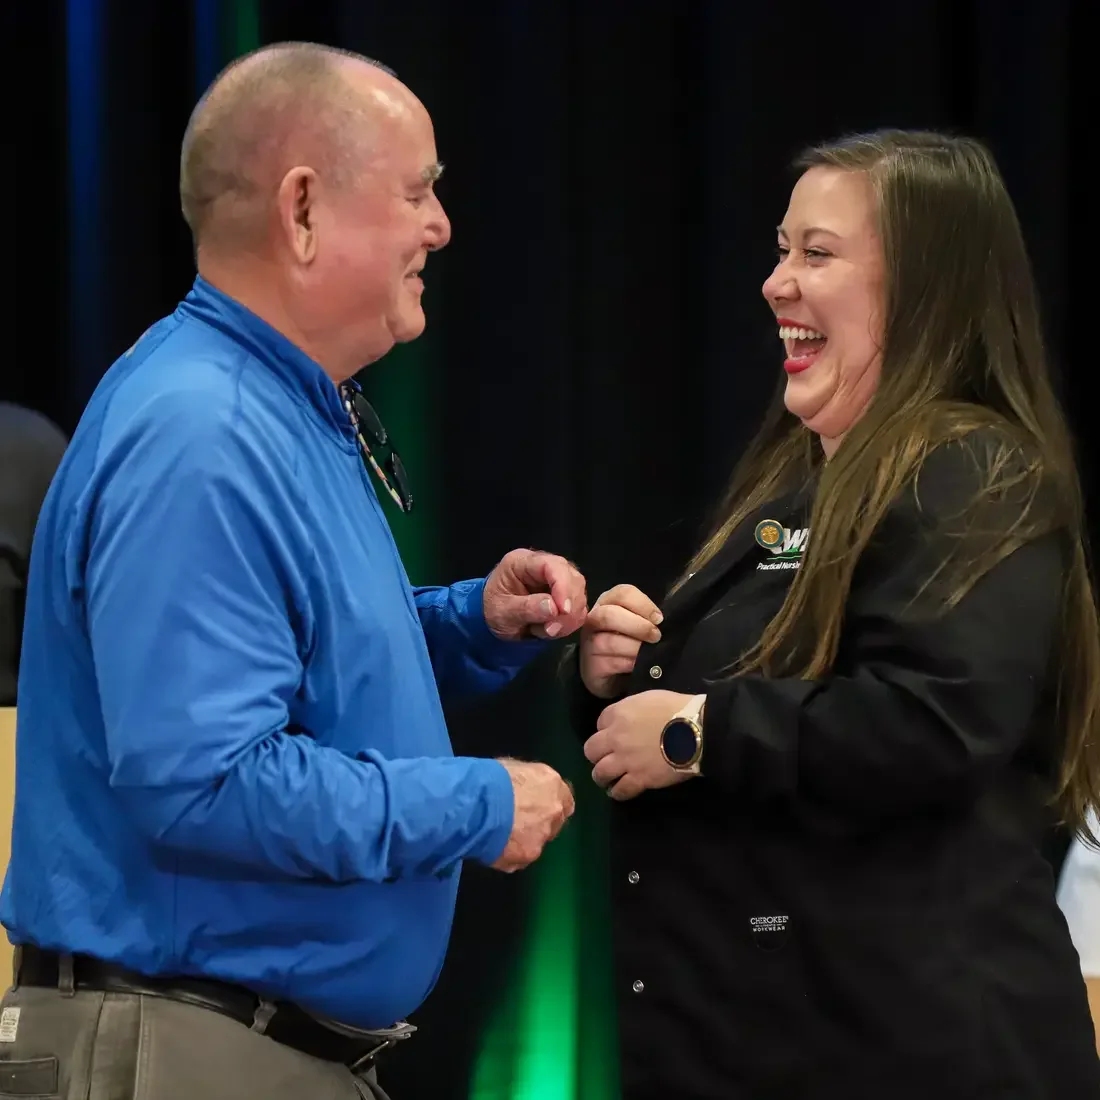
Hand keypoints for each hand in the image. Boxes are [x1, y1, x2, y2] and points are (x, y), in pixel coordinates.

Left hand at [483, 549, 587, 640]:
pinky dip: (569, 623)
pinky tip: (550, 630)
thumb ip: (527, 608)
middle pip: (572, 578)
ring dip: (568, 618)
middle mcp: (543, 566)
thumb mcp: (501, 612)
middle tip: (551, 629)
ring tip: (545, 631)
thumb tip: (554, 608)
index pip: (552, 566)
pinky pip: (578, 608)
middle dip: (568, 606)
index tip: (564, 610)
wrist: (488, 621)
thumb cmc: (490, 611)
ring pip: (579, 594)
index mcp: (523, 562)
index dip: (563, 586)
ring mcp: (556, 580)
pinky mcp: (563, 596)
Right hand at [491, 758, 575, 871]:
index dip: (549, 803)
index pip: (564, 799)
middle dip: (539, 823)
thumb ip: (528, 782)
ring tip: (501, 834)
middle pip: (553, 822)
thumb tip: (525, 789)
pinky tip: (493, 846)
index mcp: (553, 785)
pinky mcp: (526, 856)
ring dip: (524, 839)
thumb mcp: (514, 769)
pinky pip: (520, 857)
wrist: (476, 805)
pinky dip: (510, 853)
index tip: (537, 805)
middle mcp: (554, 812)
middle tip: (517, 820)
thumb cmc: (491, 779)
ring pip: (537, 842)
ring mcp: (541, 837)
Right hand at [580, 584, 663, 698]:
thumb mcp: (638, 624)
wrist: (612, 674)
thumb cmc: (629, 643)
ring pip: (610, 641)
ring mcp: (589, 643)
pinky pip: (611, 663)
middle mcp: (594, 619)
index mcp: (609, 602)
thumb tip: (663, 620)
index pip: (622, 593)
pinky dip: (629, 663)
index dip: (643, 604)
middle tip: (656, 636)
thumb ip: (647, 617)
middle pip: (609, 615)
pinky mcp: (591, 666)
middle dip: (638, 626)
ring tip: (649, 653)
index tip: (659, 619)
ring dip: (635, 648)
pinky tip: (638, 665)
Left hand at [584, 690, 697, 800]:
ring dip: (602, 775)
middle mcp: (616, 738)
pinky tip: (620, 791)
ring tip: (609, 778)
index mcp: (619, 714)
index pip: (599, 722)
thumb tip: (630, 718)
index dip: (606, 729)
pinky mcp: (639, 779)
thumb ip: (633, 709)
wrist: (696, 730)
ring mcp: (625, 760)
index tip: (614, 735)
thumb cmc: (678, 709)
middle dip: (597, 754)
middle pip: (591, 750)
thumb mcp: (649, 698)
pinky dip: (618, 792)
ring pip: (599, 773)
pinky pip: (620, 790)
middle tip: (607, 758)